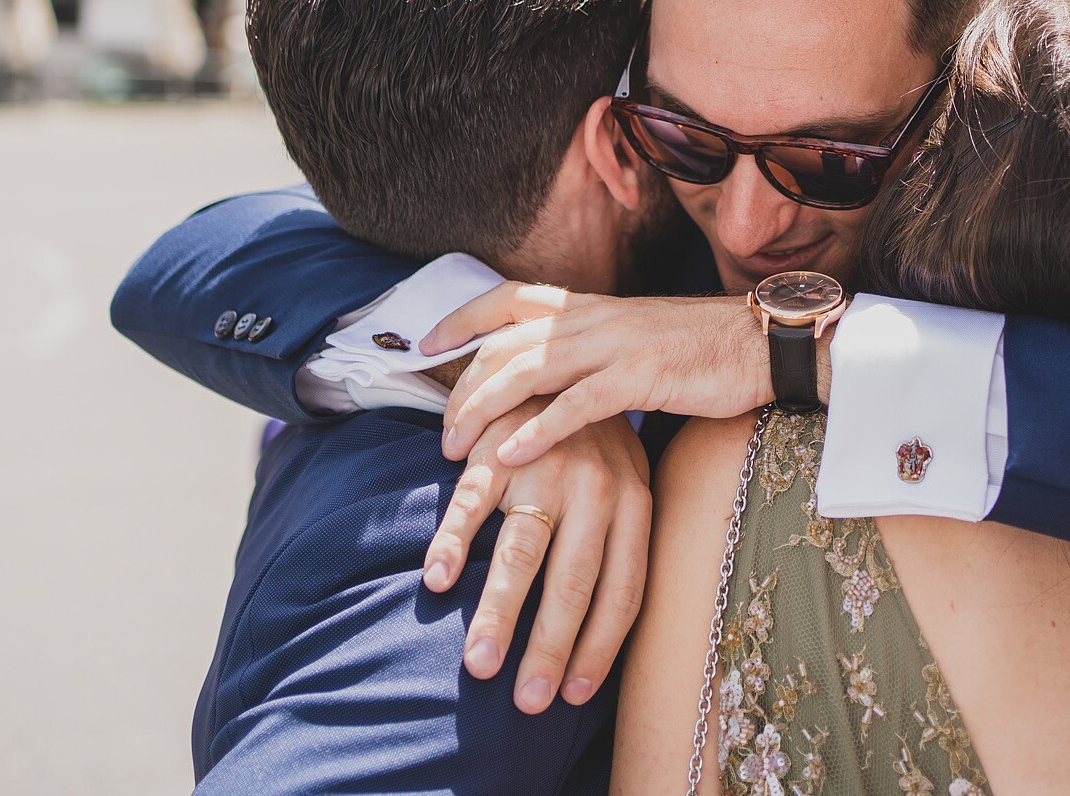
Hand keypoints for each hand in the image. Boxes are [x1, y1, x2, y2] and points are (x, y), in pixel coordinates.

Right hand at [423, 398, 650, 714]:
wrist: (557, 367)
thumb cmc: (593, 450)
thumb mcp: (627, 488)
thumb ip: (619, 549)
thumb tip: (603, 642)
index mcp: (634, 504)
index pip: (623, 591)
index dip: (598, 647)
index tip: (573, 697)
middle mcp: (597, 488)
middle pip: (573, 582)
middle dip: (549, 647)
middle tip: (528, 702)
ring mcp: (545, 468)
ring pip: (522, 551)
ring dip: (498, 612)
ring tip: (479, 664)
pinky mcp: (498, 449)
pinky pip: (472, 504)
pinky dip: (451, 543)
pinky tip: (435, 582)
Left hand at [429, 285, 776, 465]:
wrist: (764, 341)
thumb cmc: (702, 350)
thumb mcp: (635, 340)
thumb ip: (592, 352)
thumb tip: (551, 378)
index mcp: (592, 308)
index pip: (511, 299)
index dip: (462, 318)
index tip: (424, 343)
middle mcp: (596, 318)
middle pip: (507, 343)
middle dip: (464, 386)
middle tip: (440, 431)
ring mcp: (618, 344)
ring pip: (530, 369)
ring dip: (485, 408)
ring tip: (456, 448)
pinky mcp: (643, 376)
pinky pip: (578, 403)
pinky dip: (538, 429)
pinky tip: (509, 455)